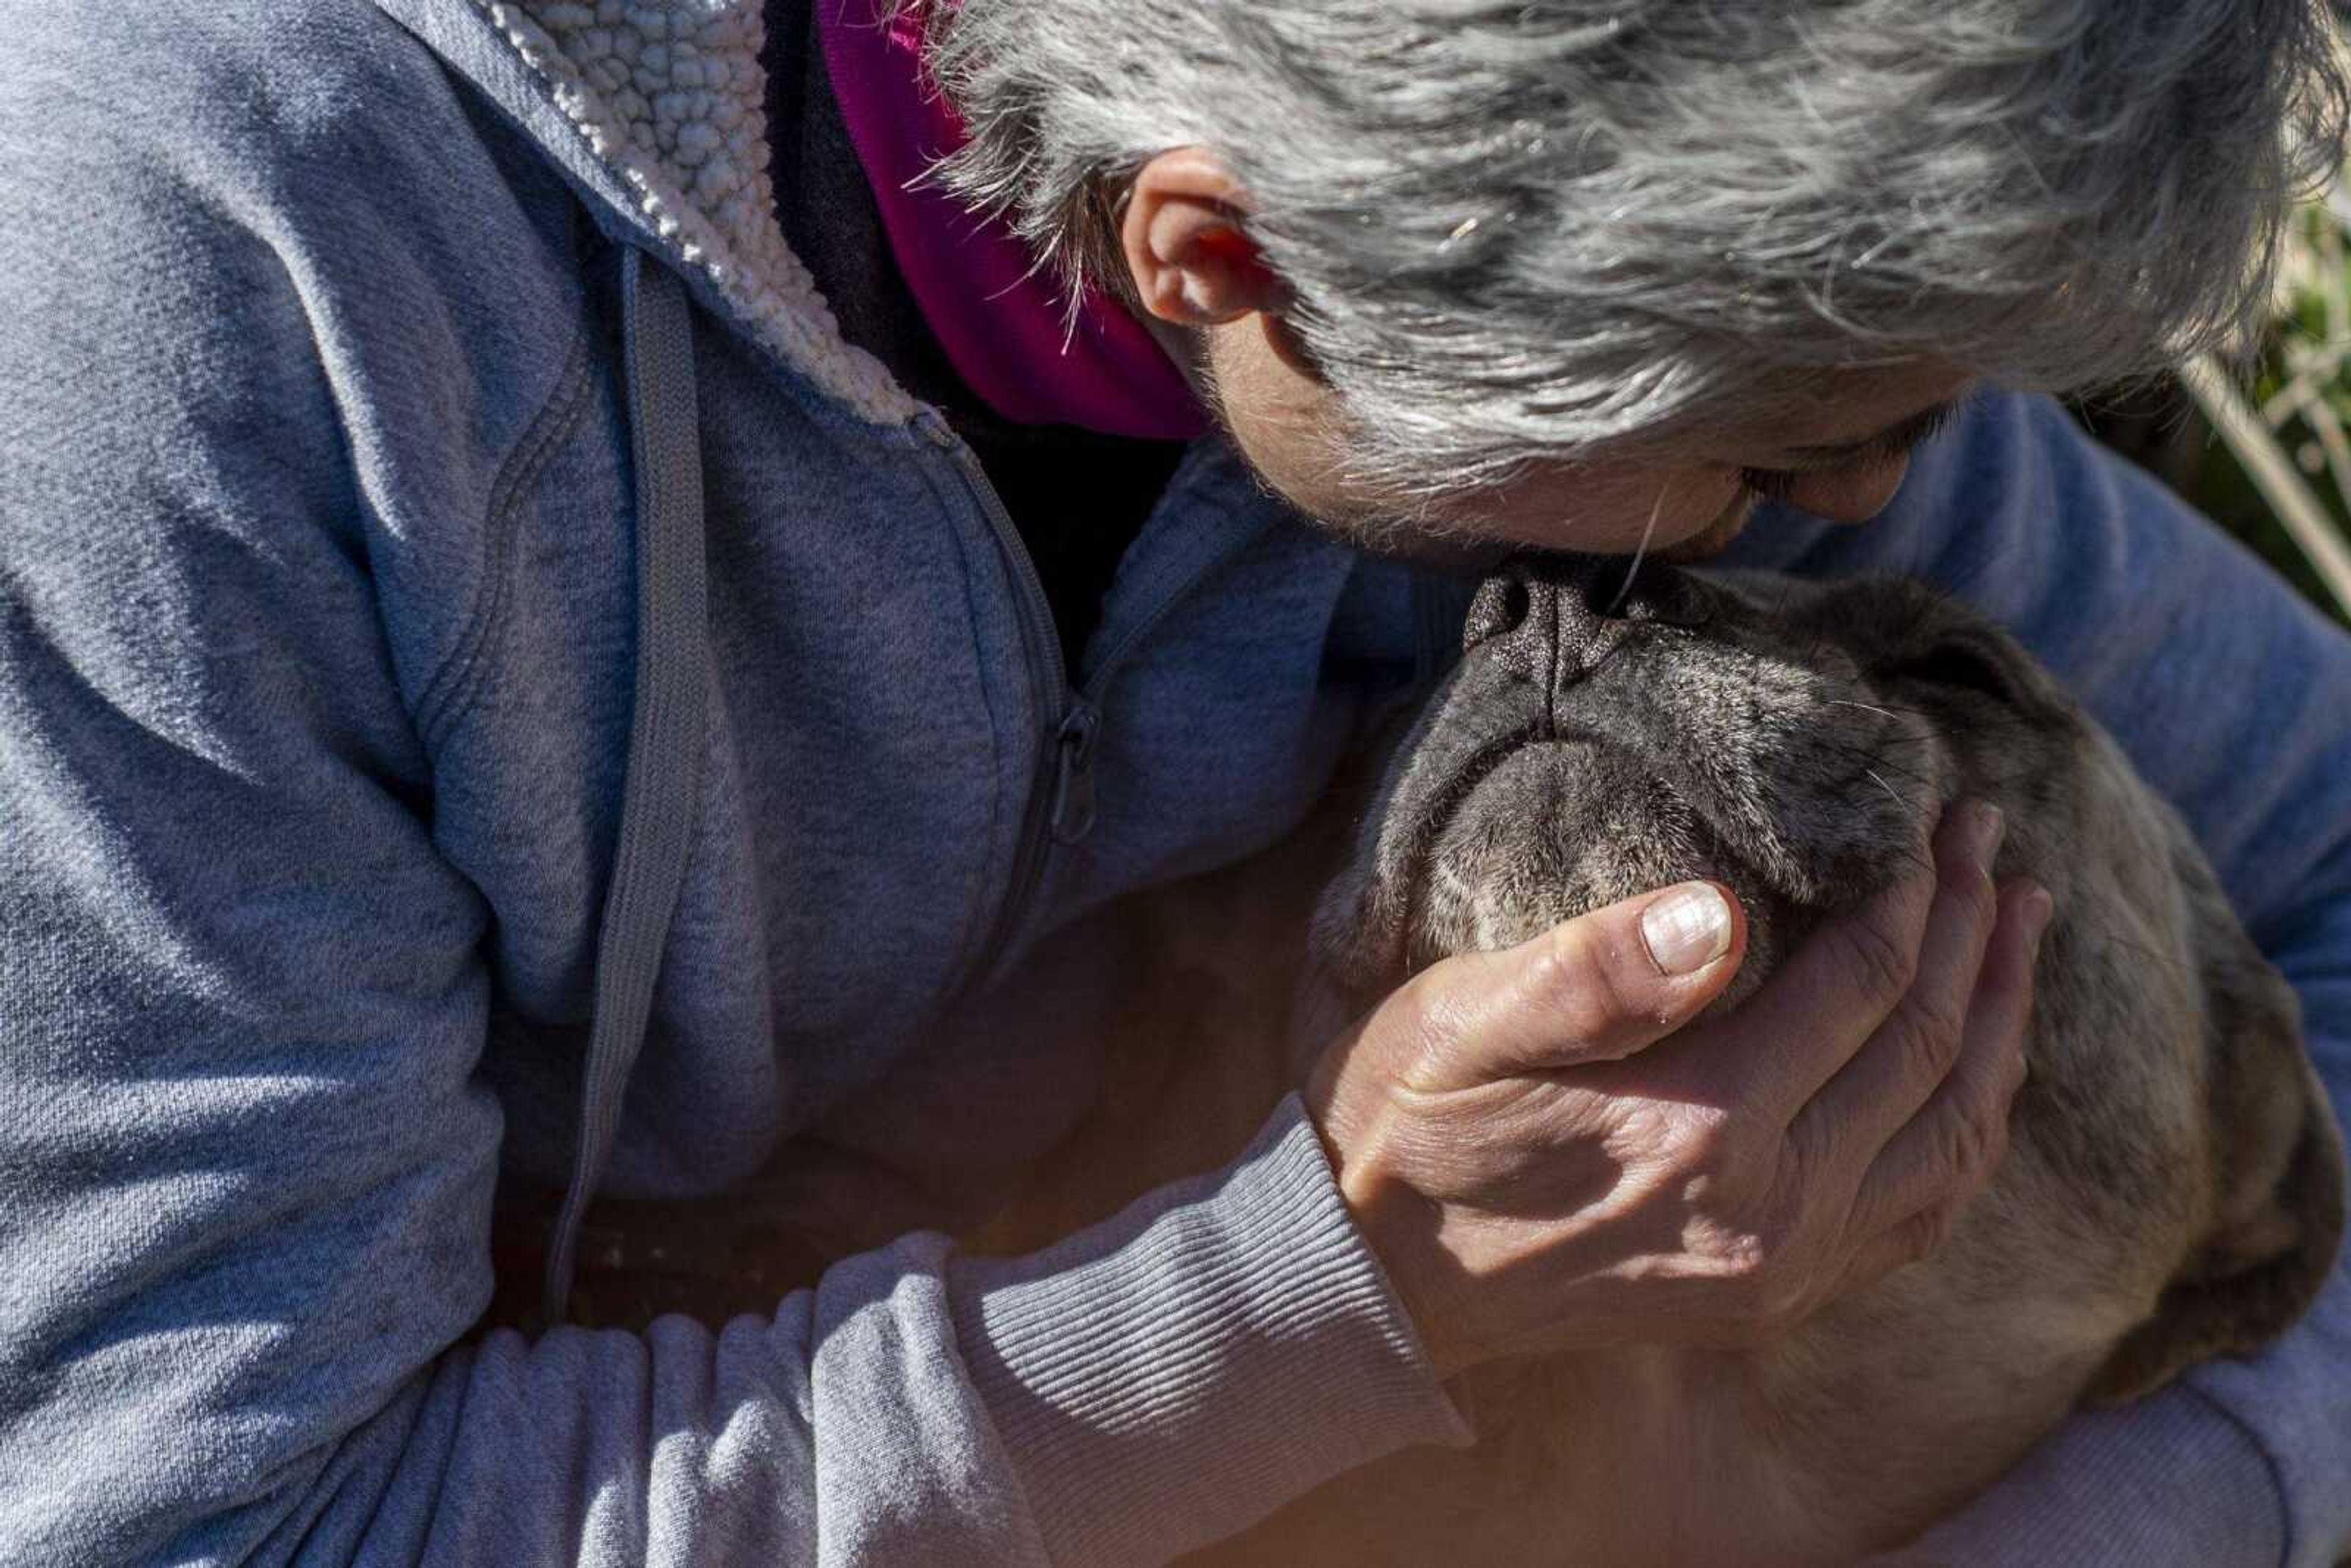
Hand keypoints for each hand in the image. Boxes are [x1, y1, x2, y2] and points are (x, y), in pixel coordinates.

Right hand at [1306, 800, 2052, 1376]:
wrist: (1370, 1281)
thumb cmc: (1402, 1125)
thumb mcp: (1458, 1022)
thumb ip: (1591, 973)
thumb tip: (1718, 911)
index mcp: (1697, 1129)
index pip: (1861, 985)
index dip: (1912, 893)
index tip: (1934, 816)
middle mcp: (1767, 1213)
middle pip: (1924, 1049)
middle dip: (1972, 933)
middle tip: (1990, 840)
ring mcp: (1781, 1270)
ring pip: (1951, 1134)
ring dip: (1999, 1022)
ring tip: (2018, 929)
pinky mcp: (1775, 1298)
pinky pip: (1921, 1214)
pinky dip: (1970, 1129)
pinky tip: (1980, 1071)